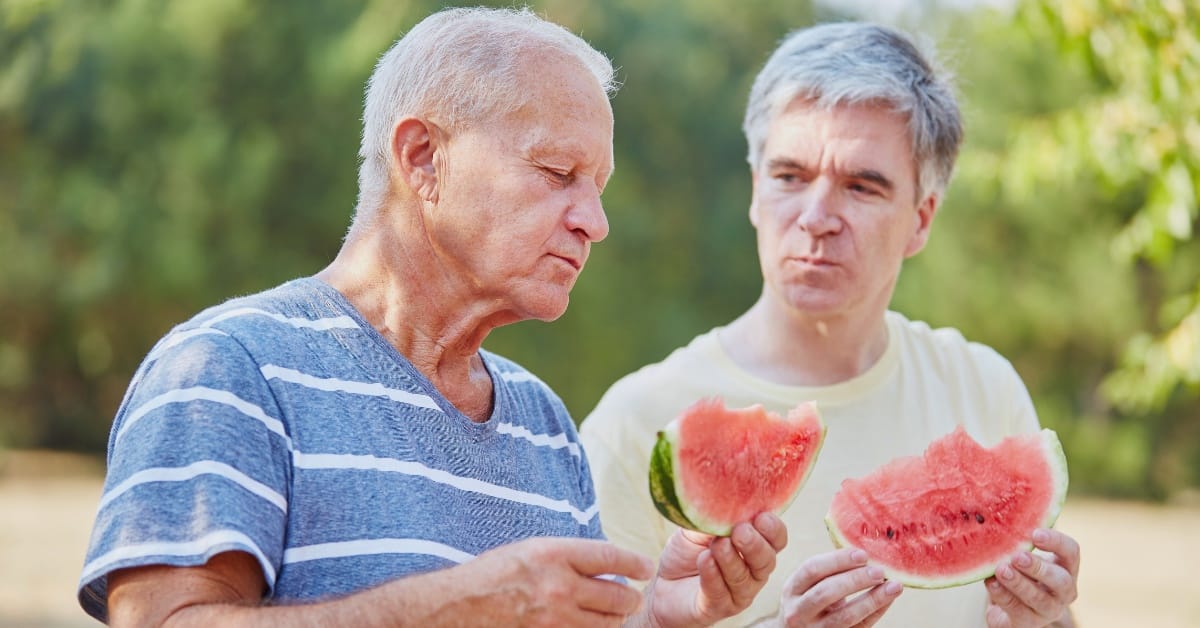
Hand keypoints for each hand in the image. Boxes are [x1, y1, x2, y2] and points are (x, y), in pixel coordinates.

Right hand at [462, 536, 655, 626]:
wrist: (461, 606)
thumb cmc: (494, 574)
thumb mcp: (531, 550)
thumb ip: (568, 556)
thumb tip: (604, 563)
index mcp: (554, 554)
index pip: (610, 556)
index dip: (634, 562)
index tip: (646, 567)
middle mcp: (559, 586)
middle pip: (617, 595)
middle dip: (630, 597)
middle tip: (632, 596)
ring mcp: (555, 618)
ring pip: (607, 623)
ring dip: (616, 618)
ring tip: (617, 613)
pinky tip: (592, 625)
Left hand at [643, 512, 787, 627]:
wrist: (663, 582)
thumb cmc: (687, 551)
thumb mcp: (699, 527)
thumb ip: (715, 516)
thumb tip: (726, 497)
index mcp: (755, 547)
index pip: (776, 539)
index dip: (773, 529)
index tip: (761, 517)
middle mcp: (753, 571)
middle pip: (766, 560)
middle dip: (755, 545)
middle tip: (740, 531)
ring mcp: (738, 592)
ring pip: (744, 578)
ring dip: (731, 559)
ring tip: (717, 545)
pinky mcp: (719, 607)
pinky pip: (720, 593)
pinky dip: (713, 575)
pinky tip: (705, 561)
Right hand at [774, 548, 901, 626]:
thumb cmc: (807, 603)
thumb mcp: (806, 586)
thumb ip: (826, 573)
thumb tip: (864, 554)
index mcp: (792, 589)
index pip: (812, 570)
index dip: (838, 560)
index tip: (862, 554)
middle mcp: (798, 611)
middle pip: (826, 592)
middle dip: (855, 579)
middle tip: (879, 571)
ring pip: (845, 616)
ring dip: (872, 599)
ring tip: (893, 586)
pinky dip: (875, 613)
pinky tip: (888, 601)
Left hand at [985, 528, 1079, 626]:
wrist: (1010, 610)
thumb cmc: (1020, 574)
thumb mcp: (1024, 557)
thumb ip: (1020, 543)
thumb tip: (1000, 519)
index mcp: (1066, 569)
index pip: (1071, 553)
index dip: (1056, 542)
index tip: (1035, 533)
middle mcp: (1063, 592)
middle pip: (1060, 580)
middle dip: (1039, 568)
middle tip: (1018, 556)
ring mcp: (1047, 610)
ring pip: (1039, 599)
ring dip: (1018, 583)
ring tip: (1001, 569)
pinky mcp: (1028, 623)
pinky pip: (1017, 610)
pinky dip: (1002, 595)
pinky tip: (991, 582)